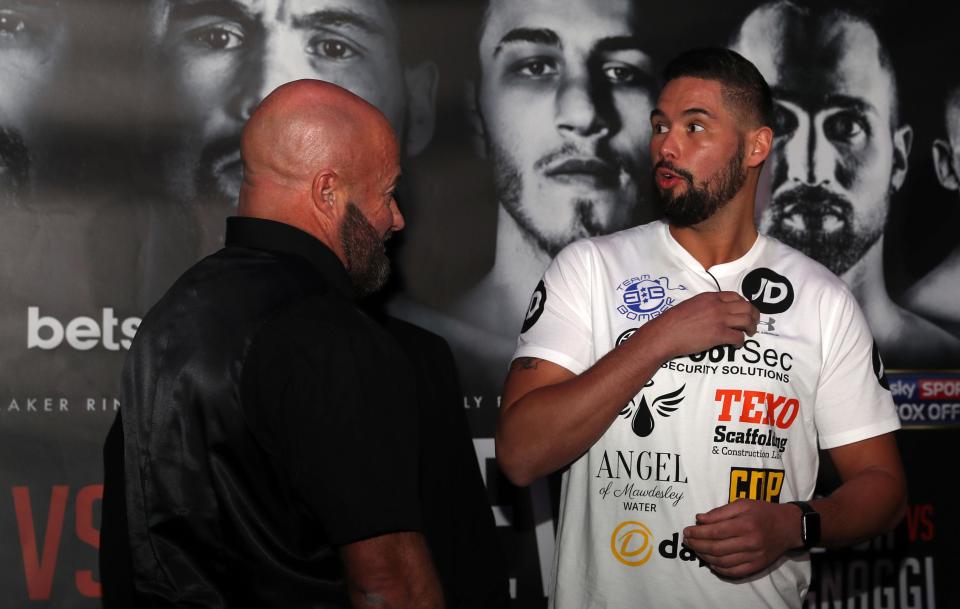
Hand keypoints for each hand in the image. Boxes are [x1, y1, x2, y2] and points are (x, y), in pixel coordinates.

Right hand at [649, 292, 758, 358]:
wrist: (665, 333)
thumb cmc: (672, 321)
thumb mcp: (690, 305)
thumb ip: (705, 305)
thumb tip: (712, 313)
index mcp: (710, 297)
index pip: (736, 296)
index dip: (744, 304)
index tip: (745, 311)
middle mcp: (718, 306)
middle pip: (747, 307)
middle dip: (754, 315)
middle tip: (753, 323)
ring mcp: (720, 320)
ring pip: (747, 321)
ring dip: (751, 328)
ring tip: (749, 334)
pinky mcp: (719, 335)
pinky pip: (739, 337)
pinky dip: (740, 342)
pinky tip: (736, 345)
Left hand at [682, 500, 799, 577]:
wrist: (789, 526)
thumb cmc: (763, 512)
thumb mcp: (742, 503)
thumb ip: (720, 512)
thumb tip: (699, 519)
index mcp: (745, 524)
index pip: (714, 532)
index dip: (697, 533)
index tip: (686, 531)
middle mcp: (750, 542)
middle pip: (716, 548)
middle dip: (697, 545)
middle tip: (687, 541)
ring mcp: (754, 556)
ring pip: (722, 562)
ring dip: (705, 557)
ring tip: (696, 549)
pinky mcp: (757, 566)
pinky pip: (734, 572)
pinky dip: (719, 569)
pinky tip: (711, 562)